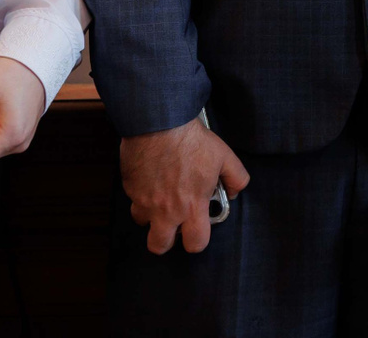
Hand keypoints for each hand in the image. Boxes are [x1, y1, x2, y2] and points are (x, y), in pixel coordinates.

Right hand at [120, 116, 249, 254]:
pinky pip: (133, 199)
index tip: (196, 229)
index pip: (196, 244)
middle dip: (165, 240)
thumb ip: (236, 178)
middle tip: (172, 223)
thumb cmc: (191, 139)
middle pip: (159, 246)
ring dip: (150, 215)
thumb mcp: (224, 155)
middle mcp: (166, 209)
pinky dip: (141, 194)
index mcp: (192, 205)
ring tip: (160, 197)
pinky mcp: (130, 187)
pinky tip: (150, 178)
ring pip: (143, 223)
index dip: (197, 240)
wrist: (159, 121)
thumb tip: (234, 193)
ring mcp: (144, 200)